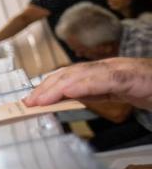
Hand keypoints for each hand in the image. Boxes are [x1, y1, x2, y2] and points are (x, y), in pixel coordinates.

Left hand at [23, 58, 151, 109]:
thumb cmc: (149, 88)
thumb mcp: (116, 93)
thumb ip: (93, 93)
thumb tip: (67, 98)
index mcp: (102, 71)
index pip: (69, 75)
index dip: (48, 86)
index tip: (31, 99)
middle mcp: (109, 67)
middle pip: (71, 73)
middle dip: (47, 87)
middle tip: (29, 102)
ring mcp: (122, 69)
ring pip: (84, 74)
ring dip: (59, 86)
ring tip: (42, 98)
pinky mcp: (135, 78)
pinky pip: (107, 80)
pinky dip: (87, 85)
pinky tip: (71, 92)